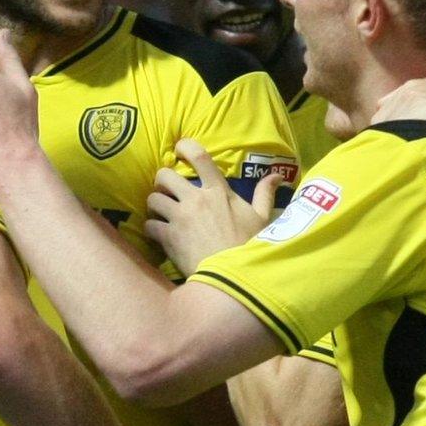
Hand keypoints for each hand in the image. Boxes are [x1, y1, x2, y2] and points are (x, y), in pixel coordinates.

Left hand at [144, 140, 278, 270]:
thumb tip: (277, 176)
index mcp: (218, 191)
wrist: (234, 278)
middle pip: (164, 175)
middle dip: (161, 182)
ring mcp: (180, 217)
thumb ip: (265, 194)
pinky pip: (149, 225)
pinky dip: (151, 229)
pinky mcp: (169, 237)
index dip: (184, 147)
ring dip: (154, 206)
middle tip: (167, 192)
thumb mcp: (262, 219)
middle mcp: (196, 199)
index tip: (178, 149)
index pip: (199, 157)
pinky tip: (158, 235)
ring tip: (162, 214)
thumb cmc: (250, 246)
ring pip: (152, 199)